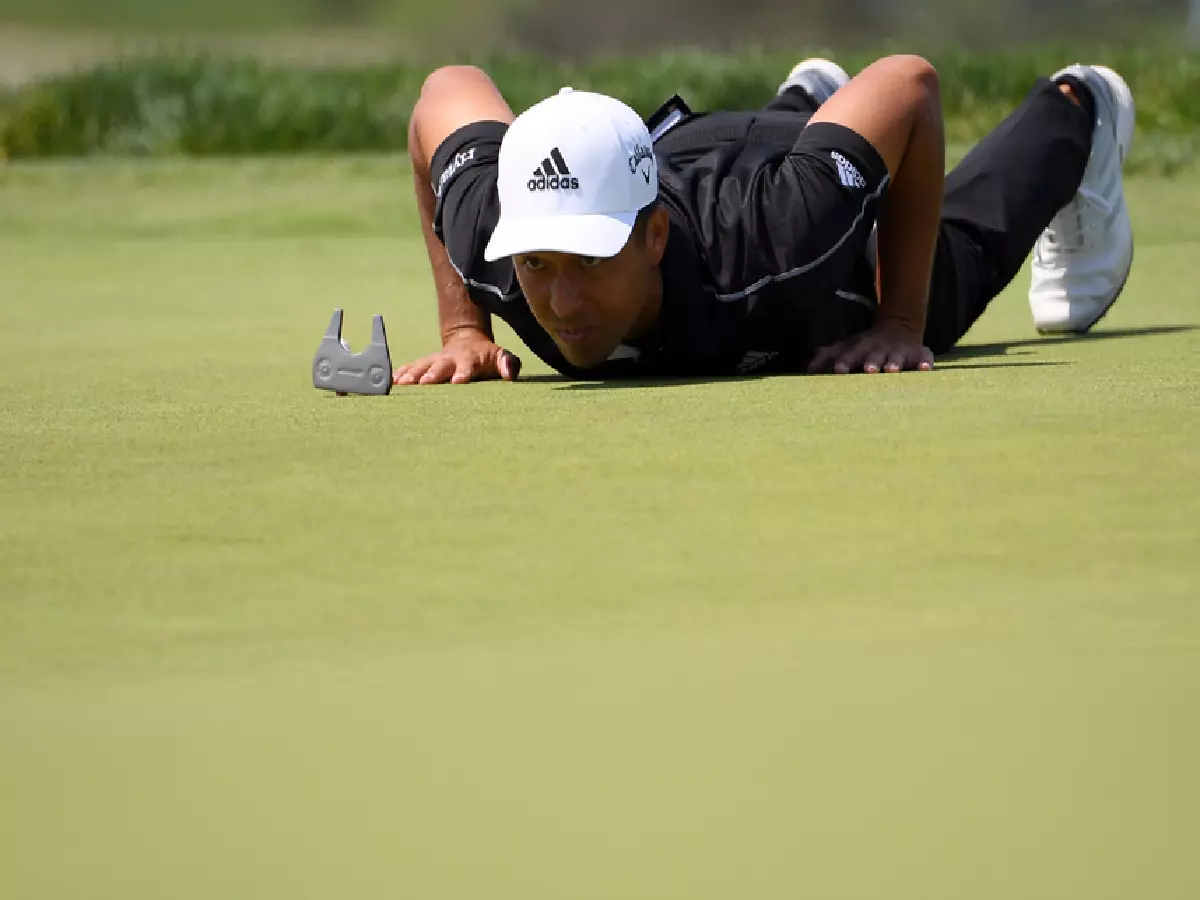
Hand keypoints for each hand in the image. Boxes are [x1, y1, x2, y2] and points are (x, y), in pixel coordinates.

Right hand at [393, 333, 521, 384]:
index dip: (463, 373)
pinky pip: (410, 367)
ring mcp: (435, 360)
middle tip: (424, 383)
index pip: (468, 366)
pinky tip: (392, 382)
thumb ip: (508, 364)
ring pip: (422, 366)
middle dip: (432, 374)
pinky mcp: (424, 362)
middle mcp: (450, 359)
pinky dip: (401, 373)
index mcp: (471, 359)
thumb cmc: (487, 356)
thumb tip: (509, 374)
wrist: (467, 340)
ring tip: (401, 384)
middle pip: (440, 366)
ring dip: (412, 375)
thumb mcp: (502, 357)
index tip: (458, 381)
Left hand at [808, 319, 933, 374]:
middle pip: (875, 355)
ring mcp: (900, 351)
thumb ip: (828, 356)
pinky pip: (924, 358)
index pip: (851, 353)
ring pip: (897, 357)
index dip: (845, 361)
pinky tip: (925, 369)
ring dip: (894, 363)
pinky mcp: (919, 354)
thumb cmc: (866, 344)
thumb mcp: (847, 346)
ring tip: (892, 370)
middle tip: (868, 370)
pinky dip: (925, 363)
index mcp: (862, 347)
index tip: (838, 370)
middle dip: (871, 362)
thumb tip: (808, 369)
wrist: (899, 326)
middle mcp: (880, 349)